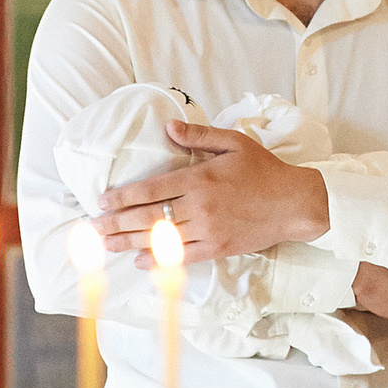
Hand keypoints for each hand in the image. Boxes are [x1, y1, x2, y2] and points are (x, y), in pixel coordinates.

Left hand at [95, 123, 330, 266]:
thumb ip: (199, 135)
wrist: (294, 204)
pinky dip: (158, 260)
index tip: (102, 201)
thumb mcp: (234, 143)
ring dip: (129, 243)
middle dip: (116, 223)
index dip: (123, 197)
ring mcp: (208, 230)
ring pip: (160, 239)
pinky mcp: (218, 248)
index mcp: (200, 179)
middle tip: (92, 228)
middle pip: (148, 217)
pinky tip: (139, 260)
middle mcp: (200, 206)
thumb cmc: (264, 171)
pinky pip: (182, 257)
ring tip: (106, 245)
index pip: (151, 190)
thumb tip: (168, 128)